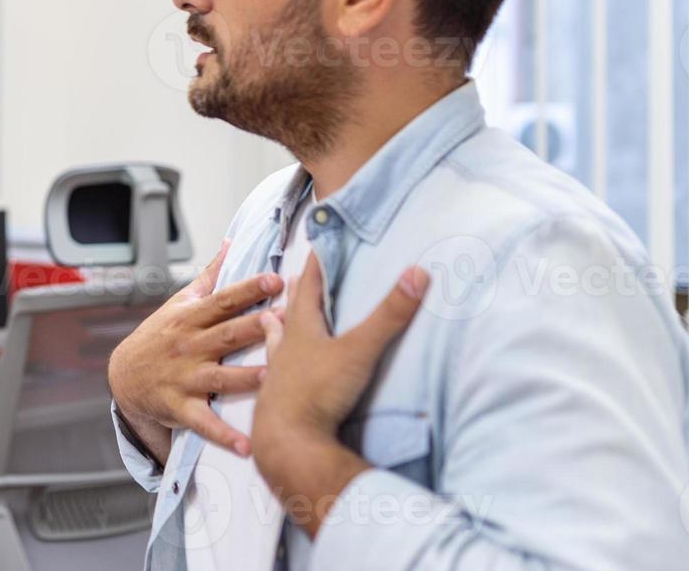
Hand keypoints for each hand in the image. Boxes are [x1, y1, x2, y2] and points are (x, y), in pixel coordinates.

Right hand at [108, 238, 282, 461]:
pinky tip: (247, 445)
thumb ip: (210, 275)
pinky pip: (204, 423)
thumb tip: (232, 243)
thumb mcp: (180, 303)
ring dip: (247, 378)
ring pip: (220, 377)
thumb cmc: (160, 336)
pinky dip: (224, 435)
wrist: (124, 377)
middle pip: (227, 334)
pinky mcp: (181, 407)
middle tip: (285, 321)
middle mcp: (189, 347)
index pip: (223, 300)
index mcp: (191, 318)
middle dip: (256, 327)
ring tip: (273, 377)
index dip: (248, 289)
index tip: (275, 279)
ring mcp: (185, 378)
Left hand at [250, 254, 428, 536]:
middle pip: (291, 312)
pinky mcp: (277, 400)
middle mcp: (286, 347)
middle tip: (294, 278)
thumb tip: (417, 273)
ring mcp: (278, 374)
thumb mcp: (359, 350)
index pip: (310, 286)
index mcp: (304, 329)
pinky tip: (272, 373)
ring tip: (271, 318)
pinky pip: (276, 375)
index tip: (317, 247)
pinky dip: (277, 365)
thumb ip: (389, 316)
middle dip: (297, 294)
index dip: (316, 266)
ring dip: (277, 328)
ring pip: (276, 342)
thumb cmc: (318, 390)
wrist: (286, 441)